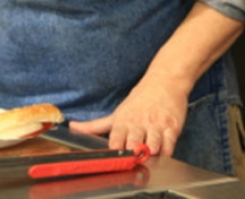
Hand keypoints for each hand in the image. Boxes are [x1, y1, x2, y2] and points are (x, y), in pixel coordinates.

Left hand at [69, 75, 187, 156]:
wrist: (165, 80)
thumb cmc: (139, 99)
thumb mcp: (116, 112)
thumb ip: (95, 125)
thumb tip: (73, 128)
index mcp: (123, 121)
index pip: (115, 140)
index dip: (114, 152)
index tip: (113, 162)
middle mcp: (138, 123)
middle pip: (133, 145)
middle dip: (132, 156)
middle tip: (132, 163)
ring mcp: (156, 125)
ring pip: (152, 147)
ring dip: (150, 156)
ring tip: (148, 158)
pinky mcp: (171, 127)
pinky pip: (169, 146)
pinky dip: (165, 153)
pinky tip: (162, 153)